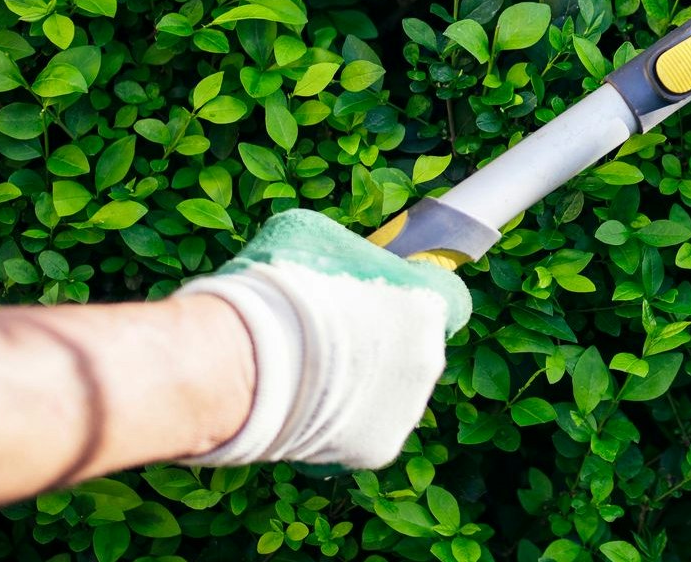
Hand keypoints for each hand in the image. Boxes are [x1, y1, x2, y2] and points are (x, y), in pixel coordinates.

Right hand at [178, 209, 469, 469]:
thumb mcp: (313, 239)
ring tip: (308, 378)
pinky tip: (302, 411)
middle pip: (413, 350)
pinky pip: (362, 434)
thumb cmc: (282, 290)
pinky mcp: (379, 450)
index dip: (411, 297)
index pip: (443, 299)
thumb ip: (344, 255)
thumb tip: (340, 264)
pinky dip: (338, 428)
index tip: (383, 296)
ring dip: (360, 388)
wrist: (248, 363)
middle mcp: (429, 360)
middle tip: (331, 340)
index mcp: (428, 306)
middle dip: (380, 345)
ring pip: (389, 396)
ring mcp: (407, 410)